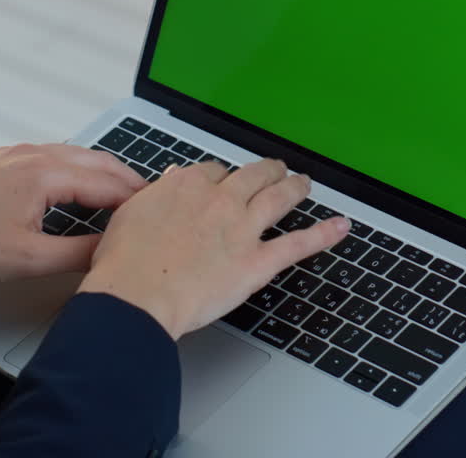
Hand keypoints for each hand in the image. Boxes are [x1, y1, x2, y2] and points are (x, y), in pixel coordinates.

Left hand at [0, 144, 144, 283]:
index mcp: (46, 174)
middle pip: (98, 162)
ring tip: (121, 192)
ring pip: (76, 156)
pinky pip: (53, 156)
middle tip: (150, 200)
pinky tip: (76, 184)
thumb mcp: (28, 260)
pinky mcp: (3, 161)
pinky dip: (77, 168)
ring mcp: (17, 155)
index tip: (156, 213)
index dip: (137, 201)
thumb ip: (77, 255)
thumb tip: (109, 253)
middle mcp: (34, 156)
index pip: (108, 184)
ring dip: (103, 172)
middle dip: (128, 180)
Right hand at [77, 159, 349, 339]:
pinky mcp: (257, 262)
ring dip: (295, 187)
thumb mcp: (131, 214)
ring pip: (278, 198)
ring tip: (304, 183)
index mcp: (187, 186)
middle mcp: (220, 200)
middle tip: (274, 170)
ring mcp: (242, 229)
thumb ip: (157, 195)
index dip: (223, 177)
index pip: (215, 170)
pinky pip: (298, 244)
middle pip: (253, 175)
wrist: (136, 296)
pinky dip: (323, 234)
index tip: (224, 182)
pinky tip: (340, 227)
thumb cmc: (125, 263)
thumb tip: (171, 181)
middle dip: (267, 171)